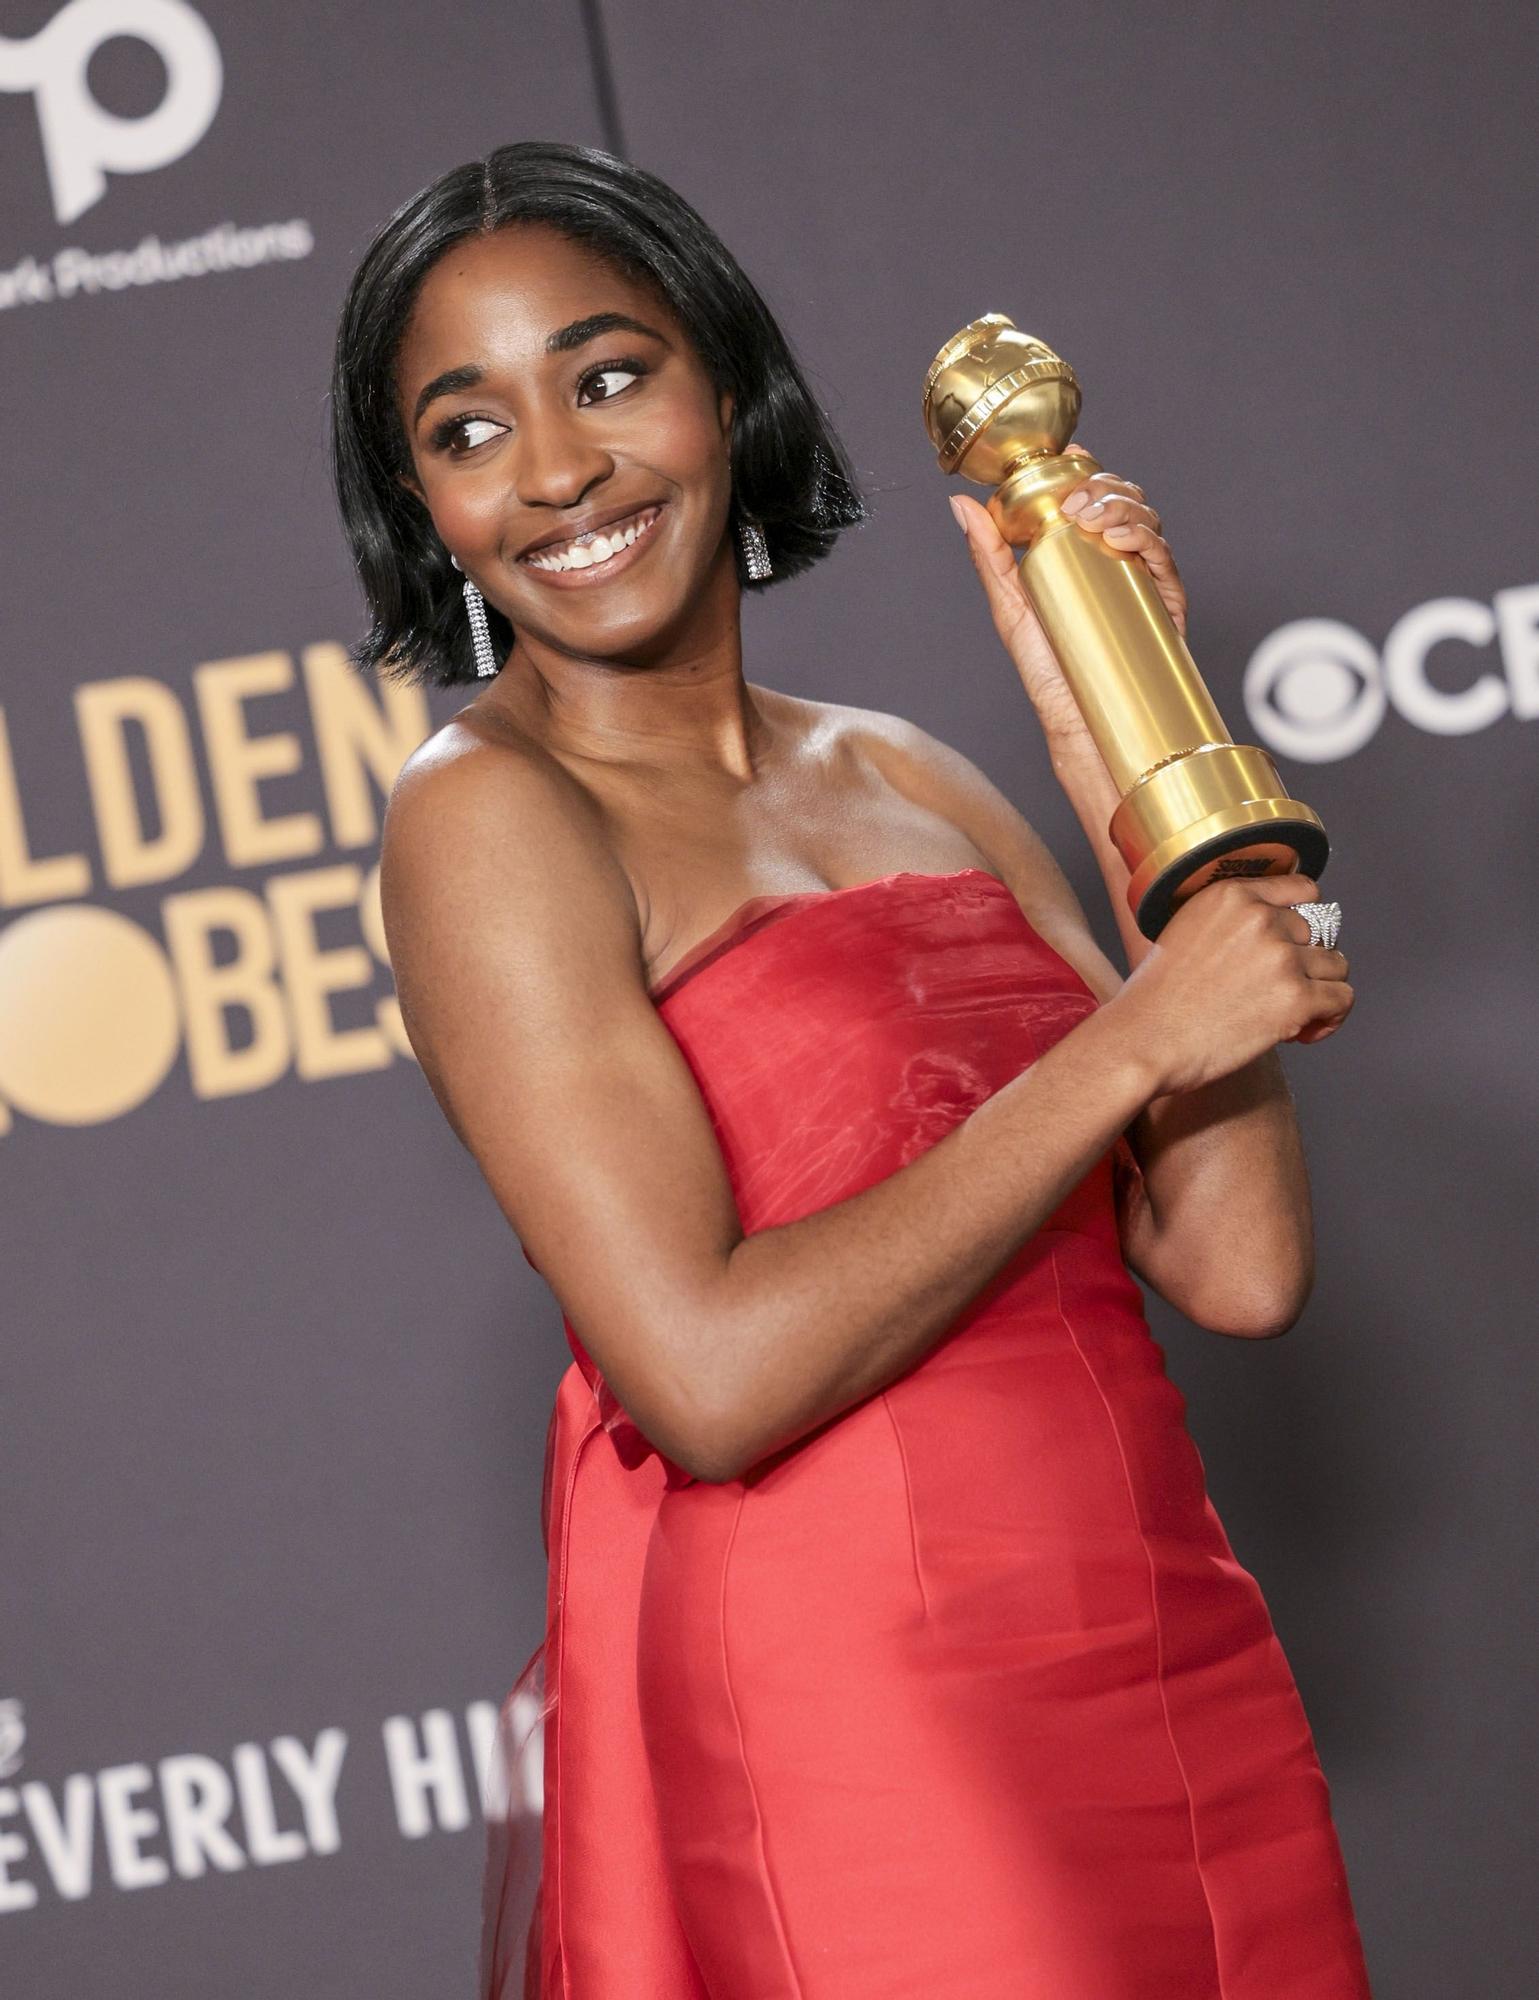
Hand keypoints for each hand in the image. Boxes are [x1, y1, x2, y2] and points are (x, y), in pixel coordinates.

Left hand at [950, 445, 1188, 750]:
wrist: (1080, 718)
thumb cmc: (1048, 669)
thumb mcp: (1009, 604)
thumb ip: (989, 554)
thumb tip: (963, 506)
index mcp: (1083, 553)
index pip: (1090, 495)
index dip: (1083, 467)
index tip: (1067, 454)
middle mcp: (1116, 558)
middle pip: (1121, 499)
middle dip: (1100, 485)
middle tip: (1074, 499)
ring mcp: (1142, 576)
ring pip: (1144, 518)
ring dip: (1120, 505)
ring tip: (1091, 518)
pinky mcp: (1165, 599)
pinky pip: (1162, 556)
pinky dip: (1144, 537)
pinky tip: (1120, 537)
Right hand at [1110, 874, 1354, 1095]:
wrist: (1145, 1040)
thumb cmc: (1155, 1000)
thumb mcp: (1183, 931)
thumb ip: (1229, 921)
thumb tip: (1273, 934)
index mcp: (1232, 895)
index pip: (1302, 889)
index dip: (1305, 921)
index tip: (1295, 945)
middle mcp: (1261, 918)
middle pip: (1320, 933)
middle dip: (1306, 963)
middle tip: (1280, 993)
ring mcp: (1282, 957)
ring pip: (1337, 966)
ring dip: (1322, 990)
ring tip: (1295, 1014)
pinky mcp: (1296, 998)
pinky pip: (1342, 999)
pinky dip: (1331, 1018)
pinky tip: (1304, 1032)